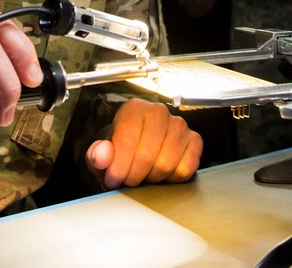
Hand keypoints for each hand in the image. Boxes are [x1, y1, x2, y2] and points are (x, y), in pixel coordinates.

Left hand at [85, 99, 201, 188]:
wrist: (135, 150)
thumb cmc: (119, 150)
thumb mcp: (101, 154)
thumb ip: (97, 154)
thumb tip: (101, 156)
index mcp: (134, 108)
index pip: (127, 140)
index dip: (118, 165)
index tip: (112, 178)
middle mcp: (158, 112)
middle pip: (147, 155)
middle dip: (134, 175)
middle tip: (126, 181)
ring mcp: (179, 125)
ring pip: (166, 164)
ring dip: (152, 178)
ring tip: (142, 176)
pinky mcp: (194, 141)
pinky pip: (185, 169)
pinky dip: (171, 179)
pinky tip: (160, 173)